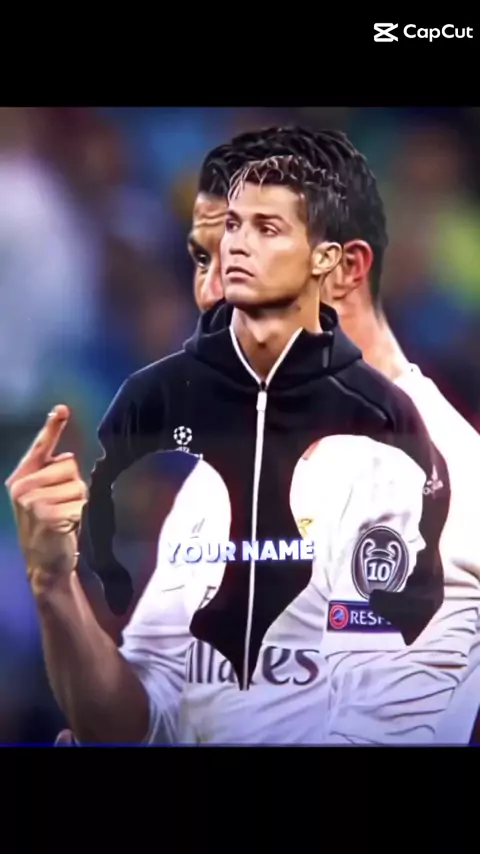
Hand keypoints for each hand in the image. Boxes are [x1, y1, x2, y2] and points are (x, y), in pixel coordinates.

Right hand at [5, 405, 87, 584]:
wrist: (44, 563)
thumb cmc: (49, 526)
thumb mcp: (44, 497)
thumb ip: (51, 475)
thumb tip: (67, 457)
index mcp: (21, 478)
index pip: (40, 447)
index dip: (52, 426)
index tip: (62, 408)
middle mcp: (22, 486)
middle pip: (69, 466)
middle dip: (73, 486)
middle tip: (61, 507)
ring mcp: (33, 501)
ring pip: (77, 486)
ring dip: (77, 503)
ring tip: (63, 518)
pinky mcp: (47, 515)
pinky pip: (79, 504)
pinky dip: (79, 517)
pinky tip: (66, 528)